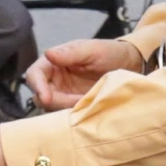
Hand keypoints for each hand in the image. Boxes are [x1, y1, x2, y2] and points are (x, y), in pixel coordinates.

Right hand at [24, 38, 143, 111]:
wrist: (130, 66)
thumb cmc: (110, 52)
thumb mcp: (92, 49)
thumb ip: (70, 53)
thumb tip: (47, 53)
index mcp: (54, 63)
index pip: (34, 75)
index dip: (37, 87)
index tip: (47, 98)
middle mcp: (54, 80)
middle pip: (40, 96)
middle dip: (55, 102)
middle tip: (76, 102)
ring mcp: (64, 95)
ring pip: (52, 109)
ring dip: (65, 110)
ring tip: (87, 104)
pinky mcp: (74, 108)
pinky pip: (67, 115)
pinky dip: (75, 115)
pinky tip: (88, 110)